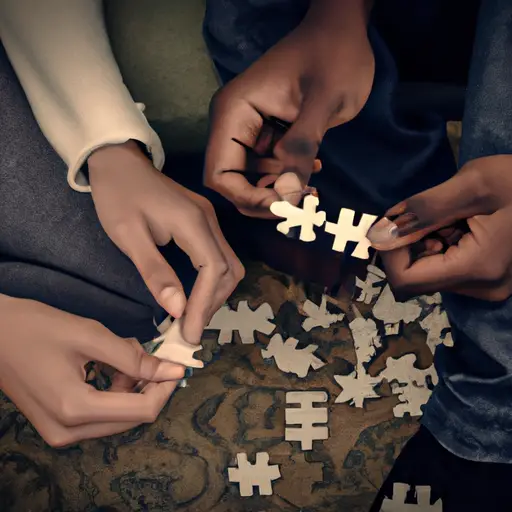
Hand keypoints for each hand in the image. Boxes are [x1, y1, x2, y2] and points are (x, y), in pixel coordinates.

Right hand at [0, 295, 185, 446]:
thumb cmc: (36, 328)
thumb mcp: (90, 336)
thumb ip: (133, 357)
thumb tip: (173, 370)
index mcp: (75, 409)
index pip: (141, 411)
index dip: (165, 388)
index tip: (177, 365)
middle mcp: (68, 431)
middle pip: (131, 417)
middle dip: (149, 386)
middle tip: (150, 355)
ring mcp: (60, 432)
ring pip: (118, 417)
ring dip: (132, 387)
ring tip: (126, 354)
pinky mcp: (57, 425)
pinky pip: (100, 415)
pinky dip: (115, 391)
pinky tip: (112, 365)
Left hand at [88, 141, 244, 343]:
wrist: (119, 162)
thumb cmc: (118, 197)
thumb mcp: (128, 236)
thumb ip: (155, 272)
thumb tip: (178, 310)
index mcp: (192, 223)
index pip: (213, 271)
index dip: (204, 305)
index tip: (188, 333)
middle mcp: (210, 222)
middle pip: (229, 271)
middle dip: (212, 304)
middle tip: (189, 331)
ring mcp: (210, 221)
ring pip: (229, 266)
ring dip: (215, 295)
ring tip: (192, 317)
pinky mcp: (204, 223)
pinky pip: (219, 257)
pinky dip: (212, 282)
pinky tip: (195, 295)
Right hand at [205, 5, 374, 216]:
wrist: (343, 30)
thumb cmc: (334, 56)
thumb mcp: (324, 101)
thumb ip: (302, 148)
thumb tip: (287, 197)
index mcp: (234, 112)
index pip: (220, 173)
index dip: (247, 198)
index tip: (285, 206)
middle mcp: (233, 123)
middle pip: (231, 181)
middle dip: (263, 199)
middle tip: (300, 205)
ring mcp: (247, 129)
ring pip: (248, 178)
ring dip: (277, 191)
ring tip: (313, 188)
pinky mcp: (264, 133)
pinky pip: (266, 166)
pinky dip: (285, 177)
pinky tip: (312, 171)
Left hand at [366, 155, 511, 300]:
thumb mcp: (474, 184)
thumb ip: (423, 210)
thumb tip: (380, 232)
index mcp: (479, 268)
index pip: (405, 281)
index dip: (390, 253)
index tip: (395, 223)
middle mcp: (482, 287)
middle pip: (417, 278)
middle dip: (410, 244)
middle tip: (432, 212)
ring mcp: (488, 286)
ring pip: (430, 272)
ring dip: (428, 242)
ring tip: (454, 216)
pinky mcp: (489, 278)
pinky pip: (448, 267)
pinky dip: (442, 244)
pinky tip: (462, 223)